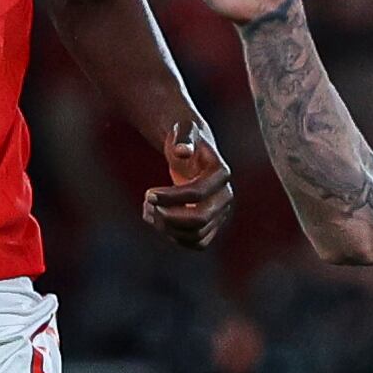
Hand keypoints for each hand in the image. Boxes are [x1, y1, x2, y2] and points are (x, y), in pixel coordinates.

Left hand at [143, 121, 234, 249]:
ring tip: (147, 211)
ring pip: (197, 235)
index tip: (147, 194)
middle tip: (146, 204)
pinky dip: (174, 237)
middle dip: (169, 217)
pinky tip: (156, 220)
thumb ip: (184, 137)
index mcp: (221, 173)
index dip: (171, 197)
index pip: (198, 193)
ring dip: (168, 229)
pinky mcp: (212, 224)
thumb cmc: (185, 137)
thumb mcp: (183, 130)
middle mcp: (226, 196)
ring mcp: (220, 212)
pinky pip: (198, 243)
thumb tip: (182, 151)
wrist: (193, 150)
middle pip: (200, 219)